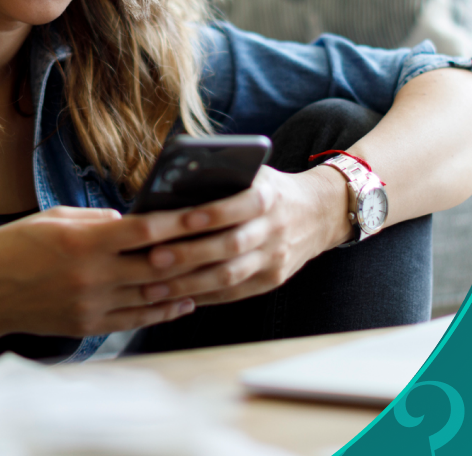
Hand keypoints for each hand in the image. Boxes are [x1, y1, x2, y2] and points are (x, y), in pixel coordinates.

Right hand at [0, 205, 229, 338]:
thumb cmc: (12, 248)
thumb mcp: (52, 218)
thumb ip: (95, 220)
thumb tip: (130, 221)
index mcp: (83, 242)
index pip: (143, 231)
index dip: (178, 222)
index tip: (204, 212)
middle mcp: (93, 276)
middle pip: (157, 266)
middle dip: (193, 254)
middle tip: (223, 243)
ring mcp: (92, 305)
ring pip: (153, 296)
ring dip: (187, 285)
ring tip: (214, 273)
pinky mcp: (88, 326)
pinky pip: (136, 319)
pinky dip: (164, 310)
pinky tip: (184, 301)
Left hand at [132, 165, 351, 306]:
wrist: (318, 213)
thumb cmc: (267, 188)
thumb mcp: (254, 173)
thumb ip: (221, 177)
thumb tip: (170, 185)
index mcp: (269, 197)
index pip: (241, 206)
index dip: (213, 213)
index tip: (180, 219)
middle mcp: (274, 229)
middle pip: (231, 246)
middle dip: (189, 254)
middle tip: (152, 258)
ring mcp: (274, 259)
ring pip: (230, 276)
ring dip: (189, 284)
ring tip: (152, 286)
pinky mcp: (271, 280)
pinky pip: (233, 293)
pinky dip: (201, 296)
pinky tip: (173, 298)